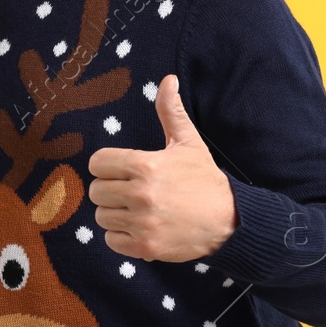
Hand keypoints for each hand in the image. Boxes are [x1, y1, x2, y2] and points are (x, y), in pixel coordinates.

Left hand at [87, 74, 236, 261]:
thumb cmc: (204, 179)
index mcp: (145, 165)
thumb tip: (168, 79)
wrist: (230, 220)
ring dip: (115, 213)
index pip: (97, 163)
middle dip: (110, 190)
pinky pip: (111, 240)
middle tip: (131, 191)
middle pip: (96, 190)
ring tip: (137, 209)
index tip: (122, 171)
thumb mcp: (188, 143)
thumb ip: (171, 112)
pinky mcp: (145, 247)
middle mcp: (141, 194)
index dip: (107, 166)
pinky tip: (139, 227)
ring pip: (101, 216)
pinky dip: (121, 236)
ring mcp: (142, 222)